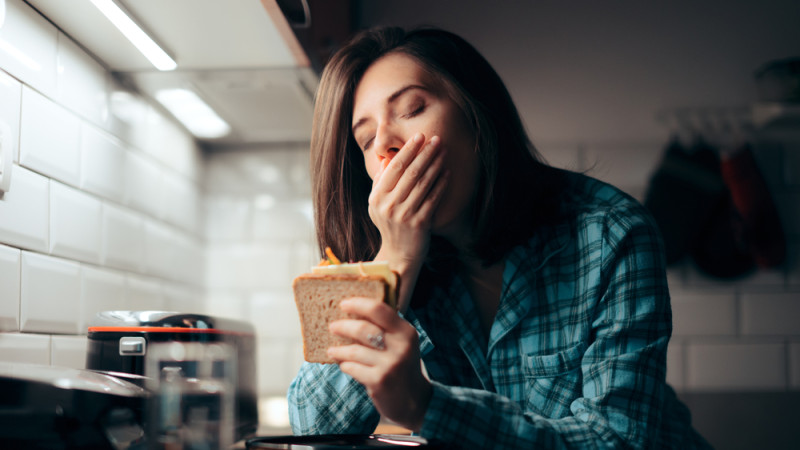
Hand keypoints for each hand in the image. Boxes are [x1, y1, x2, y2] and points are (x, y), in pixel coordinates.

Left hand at [328, 297, 432, 431]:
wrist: (414, 401)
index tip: (343, 303)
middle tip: (332, 327)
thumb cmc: (402, 367)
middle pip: (363, 328)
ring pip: (354, 350)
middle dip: (343, 326)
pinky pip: (352, 368)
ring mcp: (390, 364)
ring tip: (332, 350)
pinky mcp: (379, 381)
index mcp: (406, 332)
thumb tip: (354, 310)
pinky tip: (344, 365)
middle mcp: (400, 346)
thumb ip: (386, 327)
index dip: (358, 304)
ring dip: (339, 350)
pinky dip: (345, 365)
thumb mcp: (402, 344)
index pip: (379, 309)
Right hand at [369, 133, 448, 310]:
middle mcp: (389, 206)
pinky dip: (440, 183)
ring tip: (443, 152)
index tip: (419, 137)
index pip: (394, 168)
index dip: (407, 150)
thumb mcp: (378, 204)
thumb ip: (381, 182)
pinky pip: (433, 198)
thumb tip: (387, 159)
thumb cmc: (390, 224)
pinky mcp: (420, 223)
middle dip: (425, 153)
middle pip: (410, 172)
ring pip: (423, 183)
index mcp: (377, 198)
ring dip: (435, 164)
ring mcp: (404, 215)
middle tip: (436, 139)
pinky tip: (447, 172)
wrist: (399, 254)